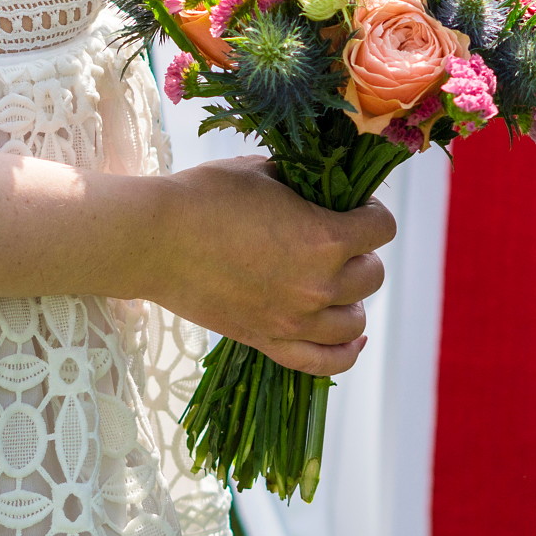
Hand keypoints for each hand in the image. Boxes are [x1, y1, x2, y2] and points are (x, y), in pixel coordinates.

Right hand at [142, 156, 395, 376]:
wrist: (152, 239)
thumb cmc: (206, 196)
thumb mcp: (267, 172)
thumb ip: (307, 183)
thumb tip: (327, 185)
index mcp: (326, 237)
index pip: (383, 228)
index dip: (371, 212)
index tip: (354, 207)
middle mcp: (319, 283)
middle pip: (373, 275)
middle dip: (360, 254)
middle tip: (336, 241)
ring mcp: (295, 319)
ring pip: (355, 321)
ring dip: (352, 299)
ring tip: (336, 283)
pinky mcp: (268, 341)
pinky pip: (325, 363)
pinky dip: (345, 352)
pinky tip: (352, 338)